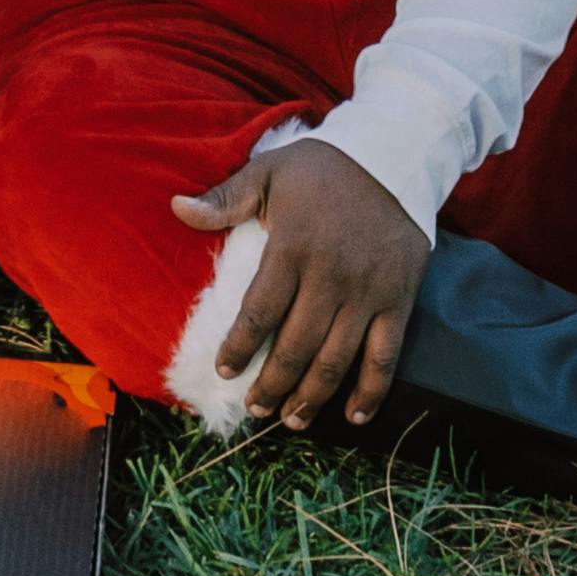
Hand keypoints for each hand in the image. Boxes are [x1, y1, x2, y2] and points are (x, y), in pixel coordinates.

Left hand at [171, 137, 429, 432]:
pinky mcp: (398, 301)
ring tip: (290, 419)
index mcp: (293, 247)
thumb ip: (226, 198)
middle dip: (271, 385)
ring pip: (335, 361)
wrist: (395, 156)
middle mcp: (330, 277)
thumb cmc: (323, 167)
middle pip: (295, 347)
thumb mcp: (270, 171)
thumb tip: (177, 209)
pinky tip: (352, 417)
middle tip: (255, 407)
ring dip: (310, 397)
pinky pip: (384, 357)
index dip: (239, 347)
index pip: (259, 312)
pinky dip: (370, 393)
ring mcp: (367, 293)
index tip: (224, 371)